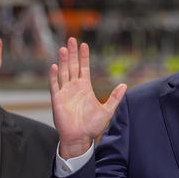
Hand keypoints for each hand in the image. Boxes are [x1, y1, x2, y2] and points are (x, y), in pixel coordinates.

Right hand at [49, 37, 126, 158]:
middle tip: (72, 39)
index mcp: (85, 88)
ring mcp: (65, 92)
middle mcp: (74, 87)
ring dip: (64, 61)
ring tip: (64, 48)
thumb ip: (115, 97)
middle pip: (73, 66)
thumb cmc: (92, 126)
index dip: (84, 56)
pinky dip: (53, 76)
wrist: (80, 138)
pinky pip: (55, 85)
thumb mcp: (107, 110)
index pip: (84, 68)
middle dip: (73, 53)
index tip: (84, 45)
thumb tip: (125, 85)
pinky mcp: (57, 100)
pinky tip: (55, 66)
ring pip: (63, 72)